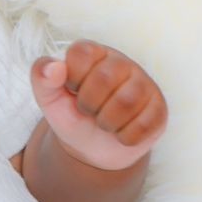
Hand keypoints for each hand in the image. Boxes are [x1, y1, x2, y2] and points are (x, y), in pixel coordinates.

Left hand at [30, 41, 166, 170]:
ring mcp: (144, 84)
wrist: (93, 149)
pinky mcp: (159, 108)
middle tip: (89, 111)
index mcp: (94, 54)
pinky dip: (125, 137)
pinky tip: (121, 133)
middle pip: (105, 78)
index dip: (73, 78)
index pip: (82, 52)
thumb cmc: (72, 116)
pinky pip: (144, 124)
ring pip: (127, 101)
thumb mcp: (49, 99)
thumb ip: (42, 78)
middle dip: (89, 105)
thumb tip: (54, 67)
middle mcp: (122, 63)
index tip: (72, 90)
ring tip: (104, 123)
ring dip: (107, 123)